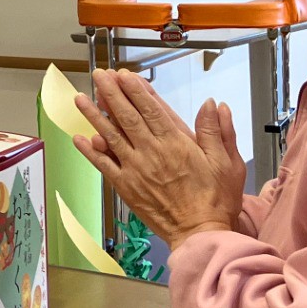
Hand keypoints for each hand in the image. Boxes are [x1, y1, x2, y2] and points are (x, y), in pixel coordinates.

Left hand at [74, 69, 244, 246]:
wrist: (201, 233)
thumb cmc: (217, 200)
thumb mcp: (228, 162)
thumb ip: (217, 131)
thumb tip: (212, 104)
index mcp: (177, 144)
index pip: (152, 109)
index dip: (136, 90)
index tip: (124, 74)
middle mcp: (152, 153)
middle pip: (127, 117)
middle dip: (112, 93)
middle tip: (99, 75)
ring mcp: (136, 170)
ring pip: (111, 136)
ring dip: (95, 115)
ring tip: (81, 97)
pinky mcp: (126, 187)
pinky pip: (104, 165)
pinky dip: (90, 151)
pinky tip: (79, 138)